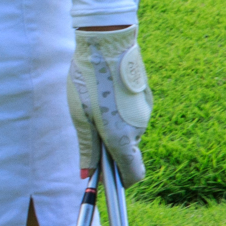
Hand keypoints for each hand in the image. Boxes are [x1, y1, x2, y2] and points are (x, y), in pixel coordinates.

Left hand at [70, 26, 152, 186]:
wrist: (108, 44)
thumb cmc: (88, 81)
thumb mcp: (80, 116)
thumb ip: (86, 147)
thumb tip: (86, 176)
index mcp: (121, 137)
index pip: (134, 174)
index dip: (122, 182)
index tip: (108, 181)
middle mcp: (138, 128)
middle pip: (127, 151)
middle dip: (111, 148)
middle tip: (90, 130)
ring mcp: (145, 112)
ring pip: (129, 131)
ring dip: (114, 127)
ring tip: (94, 105)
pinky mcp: (146, 98)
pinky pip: (133, 114)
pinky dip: (121, 112)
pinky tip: (106, 94)